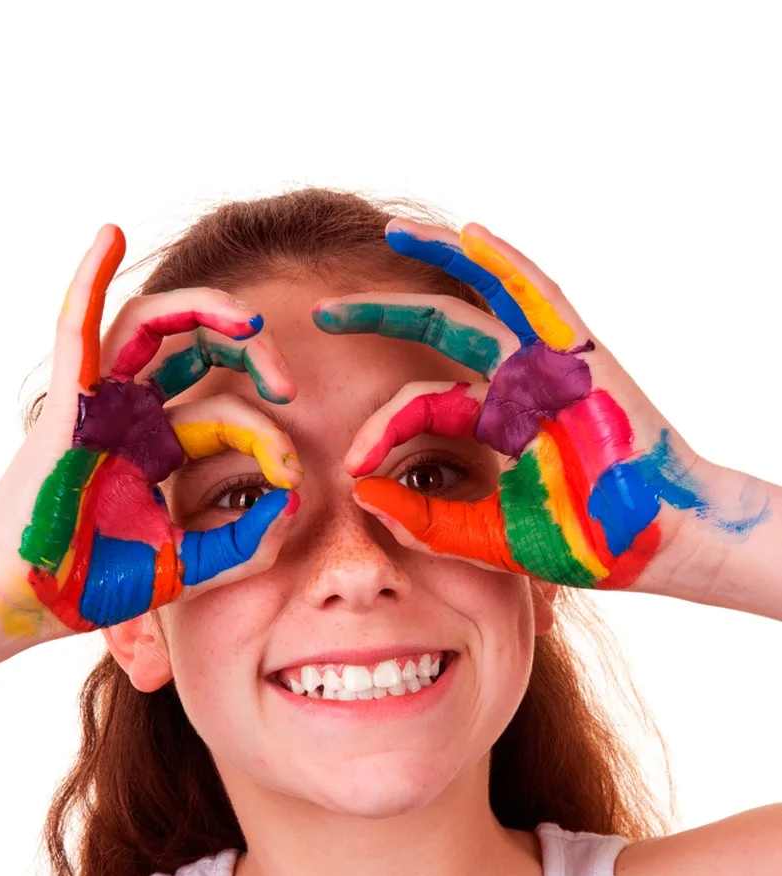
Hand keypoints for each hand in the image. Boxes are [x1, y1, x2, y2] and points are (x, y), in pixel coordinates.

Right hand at [0, 224, 302, 640]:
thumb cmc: (94, 585)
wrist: (26, 599)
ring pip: (149, 323)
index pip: (226, 411)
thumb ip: (242, 545)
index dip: (267, 435)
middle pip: (196, 345)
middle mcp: (132, 412)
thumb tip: (292, 506)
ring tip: (247, 321)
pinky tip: (109, 233)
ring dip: (200, 308)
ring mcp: (99, 401)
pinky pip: (76, 328)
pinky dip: (89, 277)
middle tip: (286, 382)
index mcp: (159, 445)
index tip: (292, 477)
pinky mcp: (66, 402)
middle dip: (248, 350)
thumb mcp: (186, 566)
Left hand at [313, 220, 769, 591]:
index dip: (379, 427)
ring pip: (484, 294)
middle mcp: (515, 379)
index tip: (352, 465)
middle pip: (436, 328)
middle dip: (378, 314)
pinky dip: (506, 264)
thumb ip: (423, 519)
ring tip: (391, 231)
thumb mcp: (483, 536)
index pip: (418, 402)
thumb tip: (358, 493)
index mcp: (493, 419)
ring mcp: (547, 361)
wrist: (655, 542)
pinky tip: (472, 235)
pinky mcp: (580, 352)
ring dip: (438, 258)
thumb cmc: (579, 541)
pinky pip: (540, 295)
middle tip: (321, 311)